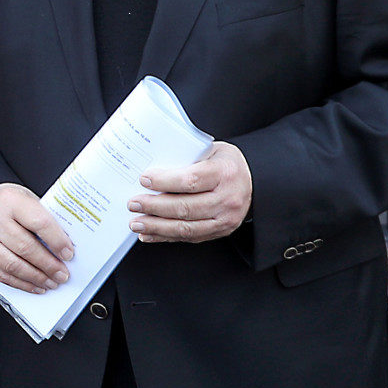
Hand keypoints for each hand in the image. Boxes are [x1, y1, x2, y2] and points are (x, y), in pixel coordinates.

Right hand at [0, 183, 74, 292]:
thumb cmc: (12, 204)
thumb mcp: (31, 202)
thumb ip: (46, 223)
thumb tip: (64, 249)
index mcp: (11, 200)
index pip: (39, 223)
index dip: (57, 242)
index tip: (68, 254)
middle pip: (26, 247)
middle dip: (48, 265)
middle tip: (62, 274)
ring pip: (13, 265)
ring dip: (35, 278)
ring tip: (50, 282)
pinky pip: (0, 274)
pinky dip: (20, 283)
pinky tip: (33, 285)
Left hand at [129, 140, 250, 243]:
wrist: (254, 180)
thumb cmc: (225, 163)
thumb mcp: (209, 151)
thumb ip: (184, 158)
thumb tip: (148, 166)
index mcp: (224, 173)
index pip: (191, 180)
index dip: (164, 181)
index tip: (144, 180)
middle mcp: (228, 198)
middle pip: (185, 207)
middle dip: (154, 207)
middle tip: (133, 204)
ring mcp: (226, 218)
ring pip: (186, 227)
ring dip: (157, 227)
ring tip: (136, 223)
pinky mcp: (221, 231)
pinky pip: (190, 237)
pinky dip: (166, 236)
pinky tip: (149, 234)